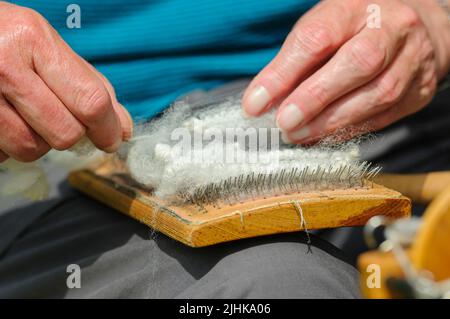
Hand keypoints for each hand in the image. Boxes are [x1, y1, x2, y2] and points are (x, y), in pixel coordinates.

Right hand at [0, 2, 132, 162]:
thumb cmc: (8, 40)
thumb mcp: (48, 46)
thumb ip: (89, 84)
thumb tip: (122, 129)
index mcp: (35, 41)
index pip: (90, 101)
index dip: (107, 129)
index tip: (112, 140)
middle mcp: (5, 65)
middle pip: (65, 133)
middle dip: (72, 135)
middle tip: (62, 119)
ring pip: (31, 149)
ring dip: (38, 141)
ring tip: (26, 114)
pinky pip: (3, 153)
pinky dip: (9, 144)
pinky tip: (4, 119)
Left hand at [242, 0, 449, 143]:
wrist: (414, 28)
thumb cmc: (355, 29)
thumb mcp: (322, 29)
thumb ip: (295, 62)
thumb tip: (265, 103)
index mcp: (355, 7)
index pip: (317, 38)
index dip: (283, 73)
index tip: (255, 103)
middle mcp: (391, 28)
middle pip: (358, 62)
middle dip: (315, 97)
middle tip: (284, 123)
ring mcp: (412, 58)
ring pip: (378, 93)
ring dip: (332, 121)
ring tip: (299, 135)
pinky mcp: (420, 90)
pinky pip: (386, 114)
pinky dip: (351, 129)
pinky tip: (325, 136)